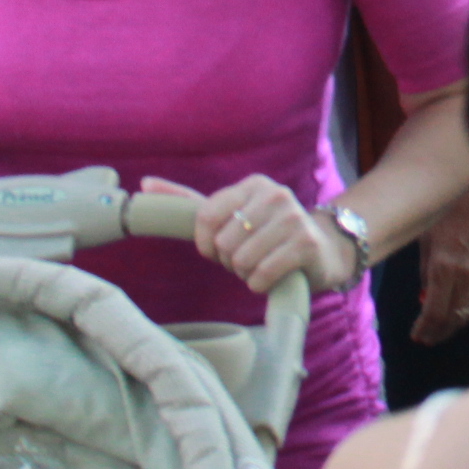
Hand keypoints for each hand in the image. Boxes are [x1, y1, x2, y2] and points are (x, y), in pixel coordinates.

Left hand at [150, 173, 354, 295]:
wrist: (324, 250)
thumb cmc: (268, 234)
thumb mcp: (232, 212)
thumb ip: (189, 201)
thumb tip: (143, 185)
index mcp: (252, 184)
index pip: (205, 215)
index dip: (206, 243)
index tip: (219, 249)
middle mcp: (275, 194)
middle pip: (224, 243)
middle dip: (230, 261)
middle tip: (249, 258)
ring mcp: (294, 218)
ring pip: (242, 260)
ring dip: (247, 274)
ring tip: (263, 265)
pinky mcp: (306, 245)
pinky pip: (261, 275)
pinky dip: (261, 284)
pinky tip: (275, 276)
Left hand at [411, 183, 468, 344]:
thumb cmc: (448, 206)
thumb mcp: (427, 236)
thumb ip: (426, 269)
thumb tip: (425, 295)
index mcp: (445, 266)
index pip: (435, 311)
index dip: (426, 328)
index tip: (417, 335)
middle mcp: (468, 275)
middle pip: (454, 317)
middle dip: (439, 331)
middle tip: (428, 338)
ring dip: (457, 324)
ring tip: (444, 330)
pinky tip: (466, 312)